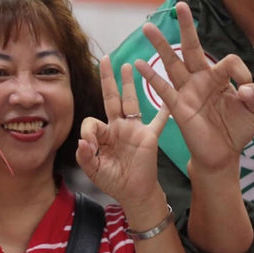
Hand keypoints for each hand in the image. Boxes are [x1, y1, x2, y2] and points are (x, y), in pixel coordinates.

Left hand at [76, 57, 169, 207]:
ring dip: (130, 83)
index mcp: (103, 134)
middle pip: (112, 98)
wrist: (135, 193)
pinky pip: (159, 120)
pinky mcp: (149, 135)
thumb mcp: (94, 170)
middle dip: (108, 79)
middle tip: (106, 59)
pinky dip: (165, 109)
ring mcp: (135, 128)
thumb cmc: (114, 181)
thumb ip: (85, 156)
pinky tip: (170, 97)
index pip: (92, 121)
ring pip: (132, 101)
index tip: (90, 146)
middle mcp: (119, 126)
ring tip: (128, 65)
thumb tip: (83, 142)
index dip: (88, 132)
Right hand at [134, 1, 253, 176]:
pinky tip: (139, 64)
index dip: (240, 70)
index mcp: (220, 77)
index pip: (228, 61)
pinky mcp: (180, 108)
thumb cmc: (237, 129)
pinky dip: (151, 77)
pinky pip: (163, 90)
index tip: (246, 87)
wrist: (224, 155)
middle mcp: (201, 80)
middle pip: (192, 48)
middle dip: (186, 26)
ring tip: (147, 27)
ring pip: (172, 63)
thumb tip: (245, 88)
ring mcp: (188, 92)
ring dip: (160, 45)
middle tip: (180, 5)